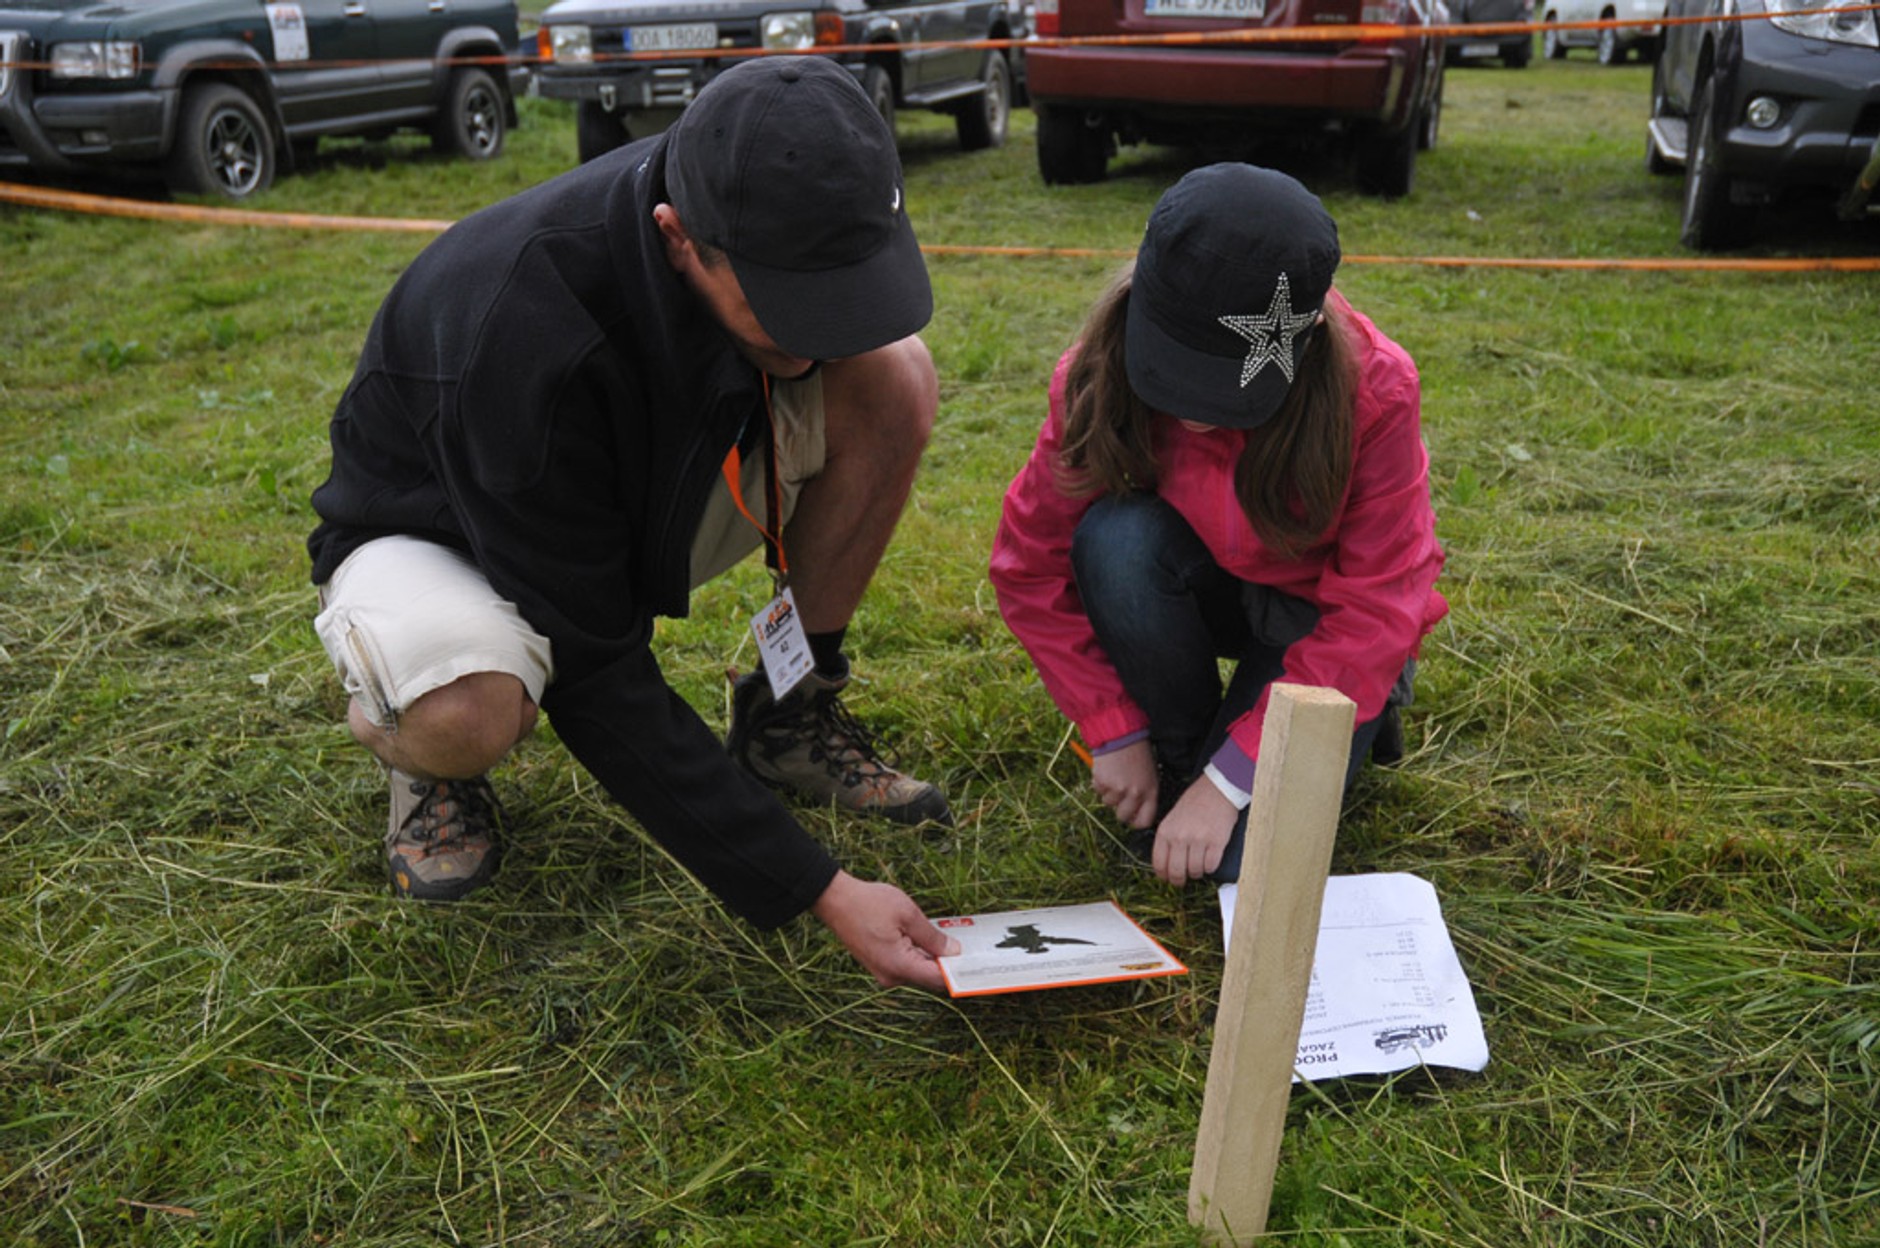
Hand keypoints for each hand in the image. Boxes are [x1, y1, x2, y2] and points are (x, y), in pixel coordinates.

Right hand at [812, 870, 959, 992]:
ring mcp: (883, 972)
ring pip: (918, 971)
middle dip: (949, 965)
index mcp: (898, 966)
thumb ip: (932, 937)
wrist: (834, 900)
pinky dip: (920, 955)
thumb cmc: (868, 903)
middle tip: (971, 950)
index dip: (959, 974)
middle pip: (929, 977)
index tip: (976, 967)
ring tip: (953, 941)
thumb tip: (953, 952)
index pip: (937, 979)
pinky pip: (907, 964)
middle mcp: (890, 976)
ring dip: (934, 958)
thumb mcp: (908, 914)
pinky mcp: (880, 964)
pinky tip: (931, 940)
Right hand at [1090, 739, 1158, 828]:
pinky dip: (1100, 783)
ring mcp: (1117, 789)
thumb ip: (1144, 794)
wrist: (1121, 734)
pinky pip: (1098, 790)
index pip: (1144, 821)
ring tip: (1114, 776)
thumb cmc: (1138, 753)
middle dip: (1119, 809)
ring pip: (1107, 803)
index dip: (1136, 822)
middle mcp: (1135, 793)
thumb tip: (1135, 811)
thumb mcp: (1150, 775)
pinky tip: (1107, 770)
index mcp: (1150, 792)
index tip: (1132, 818)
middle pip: (1122, 816)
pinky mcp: (1102, 782)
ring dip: (1109, 793)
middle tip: (1119, 796)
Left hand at [1152, 778, 1237, 885]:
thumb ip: (1168, 839)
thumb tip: (1167, 863)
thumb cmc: (1195, 802)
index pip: (1159, 863)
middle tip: (1182, 881)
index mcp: (1165, 831)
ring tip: (1198, 867)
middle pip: (1176, 872)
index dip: (1163, 876)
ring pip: (1194, 871)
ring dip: (1196, 873)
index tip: (1167, 879)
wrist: (1217, 789)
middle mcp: (1179, 837)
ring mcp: (1198, 841)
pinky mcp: (1216, 843)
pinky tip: (1210, 861)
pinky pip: (1211, 866)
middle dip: (1178, 881)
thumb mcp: (1172, 818)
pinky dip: (1210, 867)